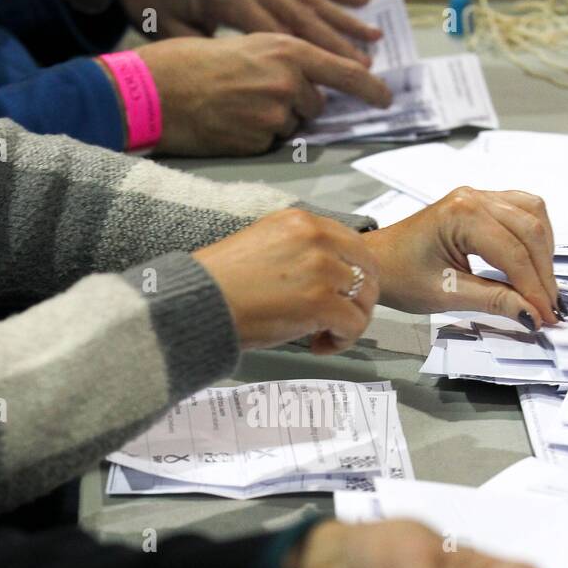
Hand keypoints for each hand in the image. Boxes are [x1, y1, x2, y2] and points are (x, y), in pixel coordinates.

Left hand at [58, 0, 381, 60]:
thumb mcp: (166, 30)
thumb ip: (202, 50)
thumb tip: (235, 77)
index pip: (277, 36)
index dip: (310, 58)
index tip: (336, 80)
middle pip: (302, 17)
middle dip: (338, 44)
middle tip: (368, 67)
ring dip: (345, 20)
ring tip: (375, 38)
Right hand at [133, 34, 389, 155]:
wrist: (155, 90)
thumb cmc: (194, 63)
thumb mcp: (248, 46)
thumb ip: (285, 62)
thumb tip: (312, 86)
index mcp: (287, 49)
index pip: (343, 72)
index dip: (369, 88)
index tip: (386, 98)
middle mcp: (287, 81)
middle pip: (314, 106)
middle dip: (295, 105)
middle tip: (254, 94)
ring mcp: (274, 115)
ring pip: (292, 127)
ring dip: (273, 122)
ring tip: (235, 106)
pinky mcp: (258, 142)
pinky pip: (270, 145)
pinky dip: (254, 137)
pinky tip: (228, 123)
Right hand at [195, 209, 378, 353]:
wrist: (200, 303)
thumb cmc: (220, 283)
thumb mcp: (262, 244)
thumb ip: (298, 249)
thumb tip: (325, 273)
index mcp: (301, 221)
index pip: (353, 243)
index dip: (354, 273)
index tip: (341, 293)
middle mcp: (316, 238)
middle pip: (367, 269)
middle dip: (359, 298)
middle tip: (340, 318)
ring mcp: (321, 270)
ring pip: (365, 299)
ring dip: (351, 322)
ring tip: (325, 335)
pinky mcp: (321, 303)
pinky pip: (353, 325)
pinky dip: (342, 341)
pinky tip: (318, 345)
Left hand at [367, 188, 560, 328]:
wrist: (376, 261)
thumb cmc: (400, 276)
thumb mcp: (447, 295)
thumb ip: (494, 301)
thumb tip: (533, 315)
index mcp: (461, 215)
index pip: (513, 253)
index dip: (535, 288)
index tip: (547, 316)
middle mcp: (473, 197)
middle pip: (530, 231)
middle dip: (544, 273)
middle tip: (550, 308)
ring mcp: (478, 195)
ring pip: (533, 215)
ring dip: (544, 251)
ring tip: (543, 287)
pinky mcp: (481, 201)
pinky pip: (523, 211)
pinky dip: (534, 236)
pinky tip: (533, 262)